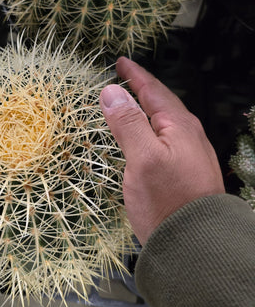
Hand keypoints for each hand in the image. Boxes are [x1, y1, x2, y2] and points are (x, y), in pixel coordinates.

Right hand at [99, 57, 224, 244]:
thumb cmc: (167, 201)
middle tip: (125, 77)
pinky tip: (146, 136)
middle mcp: (188, 135)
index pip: (153, 90)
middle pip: (162, 103)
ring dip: (148, 107)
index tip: (120, 62)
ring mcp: (190, 153)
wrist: (195, 244)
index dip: (135, 75)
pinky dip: (151, 127)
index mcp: (178, 126)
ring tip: (133, 102)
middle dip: (143, 88)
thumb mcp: (143, 159)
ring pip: (165, 121)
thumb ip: (128, 123)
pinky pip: (166, 137)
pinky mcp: (186, 171)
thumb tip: (112, 91)